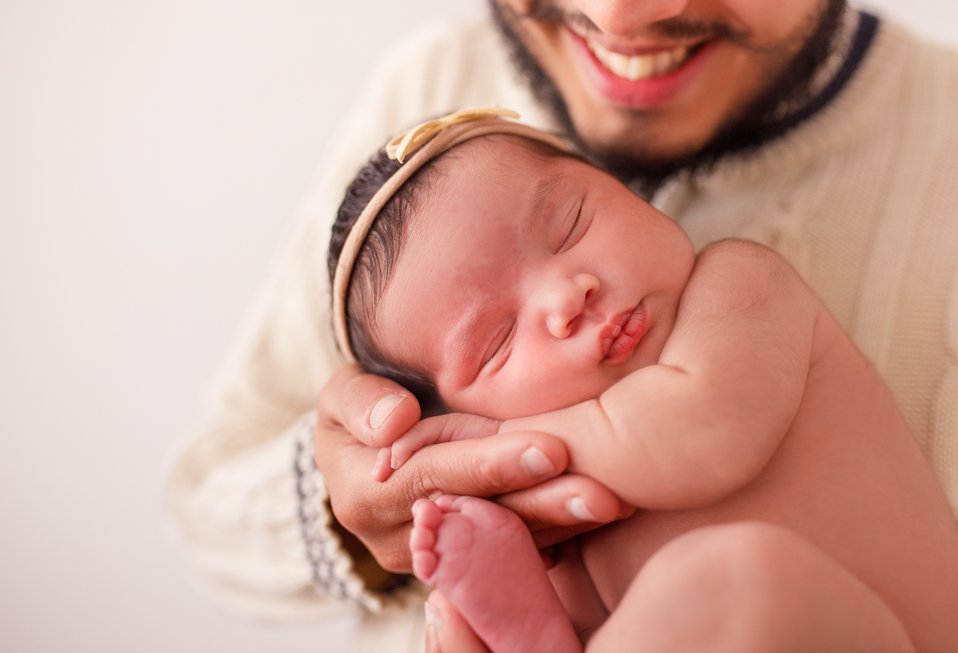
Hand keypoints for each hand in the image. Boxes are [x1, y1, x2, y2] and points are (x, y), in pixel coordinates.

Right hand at [314, 365, 627, 570]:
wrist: (366, 450)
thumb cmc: (360, 411)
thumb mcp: (343, 394)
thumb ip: (361, 401)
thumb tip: (393, 423)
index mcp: (366, 495)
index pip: (434, 477)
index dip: (489, 463)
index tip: (549, 449)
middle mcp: (400, 538)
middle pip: (479, 519)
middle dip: (542, 505)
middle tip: (601, 494)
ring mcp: (436, 556)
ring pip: (504, 542)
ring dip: (562, 524)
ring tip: (614, 505)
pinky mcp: (465, 562)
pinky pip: (515, 554)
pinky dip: (561, 535)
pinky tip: (603, 519)